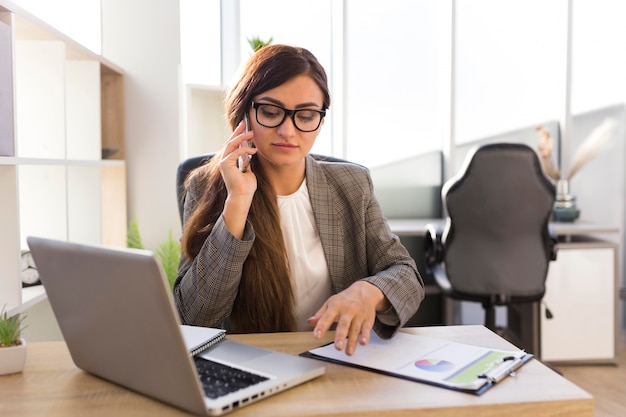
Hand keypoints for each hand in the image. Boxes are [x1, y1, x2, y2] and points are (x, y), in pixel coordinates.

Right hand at [219, 121, 257, 237]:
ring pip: (232, 144)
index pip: (232, 145)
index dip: (238, 135)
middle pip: (230, 142)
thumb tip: (249, 153)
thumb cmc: (246, 187)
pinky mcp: (226, 164)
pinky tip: (254, 150)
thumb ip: (246, 162)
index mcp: (229, 161)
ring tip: (251, 133)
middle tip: (244, 123)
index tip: (244, 128)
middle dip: (238, 132)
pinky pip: (236, 152)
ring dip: (242, 137)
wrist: (242, 197)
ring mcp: (224, 162)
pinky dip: (245, 150)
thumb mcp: (248, 171)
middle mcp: (224, 160)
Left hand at [308, 281, 388, 355]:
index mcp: (336, 306)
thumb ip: (320, 314)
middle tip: (338, 347)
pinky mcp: (367, 320)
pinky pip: (366, 329)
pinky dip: (365, 336)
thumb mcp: (330, 302)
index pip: (327, 317)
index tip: (317, 335)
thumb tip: (310, 322)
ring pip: (355, 329)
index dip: (321, 326)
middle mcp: (348, 311)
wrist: (364, 291)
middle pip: (344, 324)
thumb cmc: (345, 299)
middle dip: (341, 336)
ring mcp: (358, 316)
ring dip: (352, 342)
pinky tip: (363, 343)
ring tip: (348, 352)